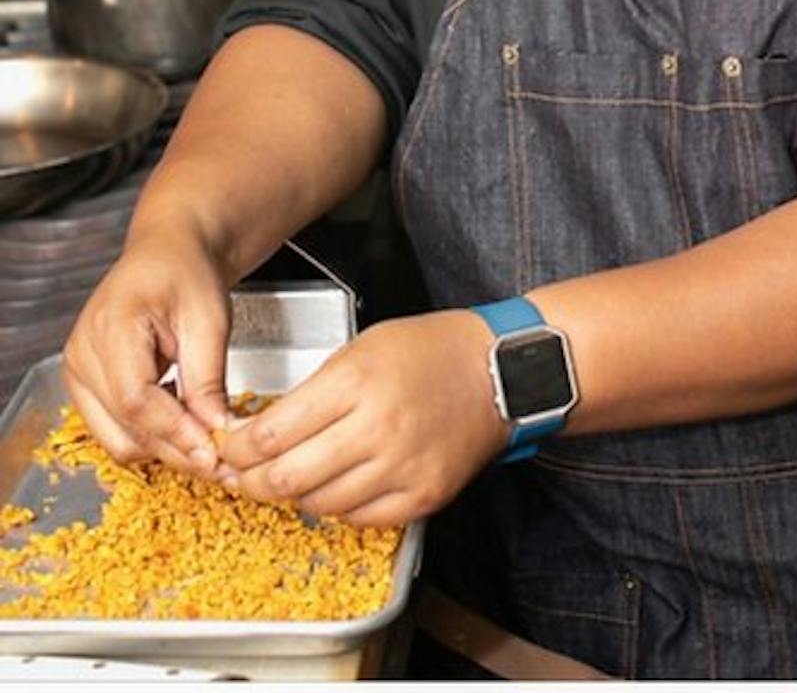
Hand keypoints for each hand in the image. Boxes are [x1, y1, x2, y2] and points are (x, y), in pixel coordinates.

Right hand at [62, 224, 230, 475]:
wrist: (167, 255)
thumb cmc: (187, 272)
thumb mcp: (209, 318)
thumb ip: (208, 378)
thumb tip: (214, 431)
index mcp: (111, 325)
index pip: (136, 399)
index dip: (176, 432)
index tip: (214, 453)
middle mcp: (83, 353)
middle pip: (125, 428)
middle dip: (177, 449)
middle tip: (222, 460)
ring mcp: (78, 372)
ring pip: (118, 440)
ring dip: (164, 447)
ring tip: (206, 435)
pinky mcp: (85, 387)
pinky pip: (115, 430)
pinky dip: (151, 435)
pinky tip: (183, 419)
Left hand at [216, 311, 504, 527]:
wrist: (496, 370)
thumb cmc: (428, 350)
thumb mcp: (360, 348)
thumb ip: (312, 392)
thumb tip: (261, 433)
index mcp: (355, 381)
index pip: (272, 433)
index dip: (238, 449)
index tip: (228, 449)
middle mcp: (377, 429)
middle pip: (287, 478)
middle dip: (252, 481)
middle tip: (241, 476)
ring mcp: (402, 467)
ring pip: (319, 505)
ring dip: (295, 496)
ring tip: (291, 478)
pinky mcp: (423, 496)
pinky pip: (359, 519)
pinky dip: (339, 507)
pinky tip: (336, 486)